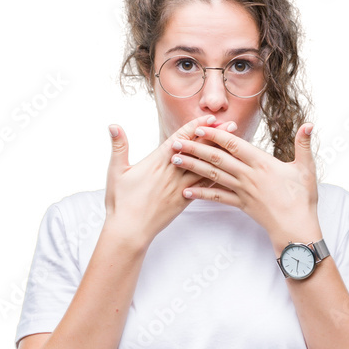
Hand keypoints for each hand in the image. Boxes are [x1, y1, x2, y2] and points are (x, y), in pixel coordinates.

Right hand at [103, 115, 238, 246]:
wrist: (130, 231)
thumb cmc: (121, 202)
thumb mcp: (116, 171)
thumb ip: (119, 146)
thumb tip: (113, 125)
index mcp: (158, 162)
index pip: (181, 139)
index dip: (196, 126)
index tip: (210, 117)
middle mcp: (173, 173)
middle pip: (199, 150)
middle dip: (216, 136)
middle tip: (232, 125)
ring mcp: (181, 187)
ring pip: (205, 167)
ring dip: (221, 154)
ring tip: (236, 145)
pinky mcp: (185, 201)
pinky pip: (205, 187)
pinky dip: (217, 177)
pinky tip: (229, 173)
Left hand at [168, 122, 320, 240]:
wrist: (296, 228)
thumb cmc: (302, 199)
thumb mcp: (306, 169)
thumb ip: (304, 145)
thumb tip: (310, 124)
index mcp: (262, 163)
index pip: (234, 145)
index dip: (216, 135)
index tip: (199, 127)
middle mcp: (248, 176)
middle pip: (217, 159)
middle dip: (195, 149)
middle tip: (175, 142)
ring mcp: (243, 191)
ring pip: (213, 176)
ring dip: (192, 167)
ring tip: (175, 161)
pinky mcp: (241, 205)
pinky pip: (217, 198)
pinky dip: (201, 195)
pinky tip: (186, 192)